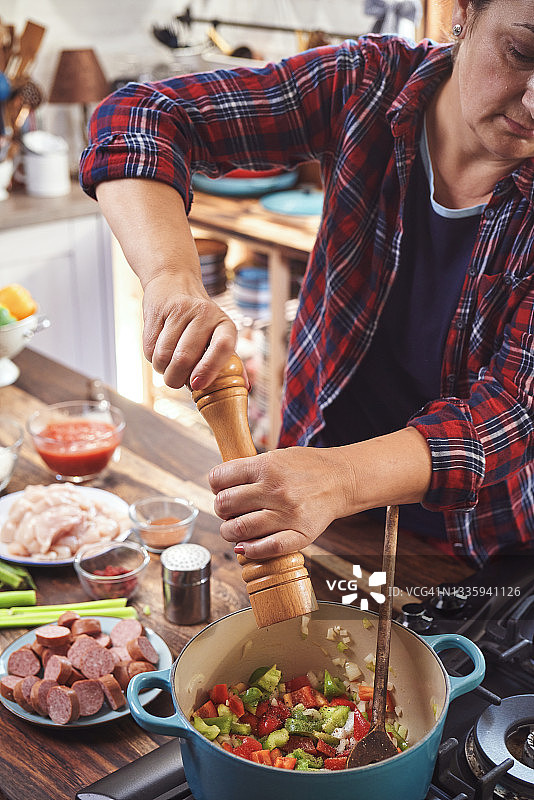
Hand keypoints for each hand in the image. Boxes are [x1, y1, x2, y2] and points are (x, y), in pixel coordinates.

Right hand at [141, 271, 237, 389]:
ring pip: (163, 356)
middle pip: (184, 358)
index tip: (197, 385)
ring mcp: (178, 310)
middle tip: (177, 380)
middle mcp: (204, 314)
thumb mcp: (219, 334)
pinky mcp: (156, 311)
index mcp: (224, 324)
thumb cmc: (200, 320)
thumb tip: (246, 388)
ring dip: (163, 370)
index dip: (208, 369)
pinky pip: (149, 348)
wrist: (174, 282)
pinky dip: (152, 358)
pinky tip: (159, 350)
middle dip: (176, 378)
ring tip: (168, 364)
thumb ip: (230, 361)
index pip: (222, 347)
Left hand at [209, 447, 351, 558]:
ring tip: (234, 528)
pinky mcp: (300, 534)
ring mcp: (287, 513)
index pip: (219, 478)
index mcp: (266, 466)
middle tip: (228, 510)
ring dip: (229, 531)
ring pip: (238, 529)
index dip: (215, 485)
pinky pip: (265, 549)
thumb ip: (249, 468)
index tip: (220, 488)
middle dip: (220, 509)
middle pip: (224, 504)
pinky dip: (249, 550)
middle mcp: (275, 489)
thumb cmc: (306, 468)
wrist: (342, 480)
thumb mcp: (275, 456)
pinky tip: (246, 546)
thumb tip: (218, 486)